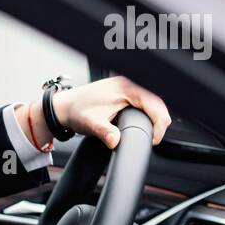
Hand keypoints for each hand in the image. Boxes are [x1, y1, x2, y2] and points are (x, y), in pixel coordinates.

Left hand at [21, 76, 171, 149]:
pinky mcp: (127, 89)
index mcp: (127, 87)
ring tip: (148, 132)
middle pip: (159, 103)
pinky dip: (148, 112)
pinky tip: (143, 122)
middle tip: (151, 139)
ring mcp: (130, 84)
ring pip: (154, 101)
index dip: (159, 126)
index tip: (152, 140)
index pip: (157, 106)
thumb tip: (115, 141)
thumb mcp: (91, 124)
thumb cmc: (76, 111)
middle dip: (159, 122)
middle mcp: (131, 82)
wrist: (65, 106)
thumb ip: (105, 133)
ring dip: (154, 116)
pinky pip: (146, 100)